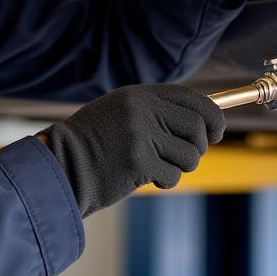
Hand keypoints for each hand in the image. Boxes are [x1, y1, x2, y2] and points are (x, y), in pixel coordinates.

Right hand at [39, 84, 225, 217]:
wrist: (61, 165)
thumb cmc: (91, 144)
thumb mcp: (119, 113)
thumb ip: (153, 112)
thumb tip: (201, 123)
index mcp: (139, 95)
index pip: (192, 99)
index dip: (212, 117)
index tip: (216, 132)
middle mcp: (142, 109)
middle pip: (197, 127)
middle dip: (199, 146)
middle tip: (185, 158)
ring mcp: (141, 134)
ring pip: (190, 155)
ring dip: (180, 167)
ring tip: (157, 168)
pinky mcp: (139, 161)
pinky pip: (173, 175)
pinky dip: (165, 180)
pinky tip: (144, 178)